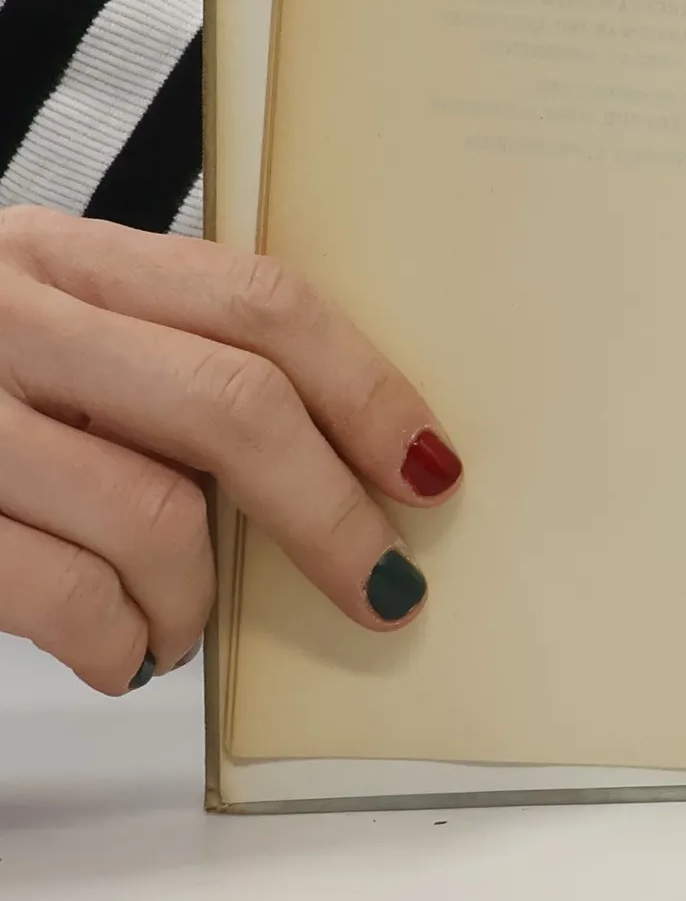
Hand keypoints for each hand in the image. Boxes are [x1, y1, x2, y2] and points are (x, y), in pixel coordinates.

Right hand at [0, 207, 462, 693]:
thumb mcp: (35, 322)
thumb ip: (151, 356)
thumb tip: (336, 453)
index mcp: (54, 251)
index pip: (256, 302)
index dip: (364, 387)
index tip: (428, 463)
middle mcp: (1, 312)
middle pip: (230, 404)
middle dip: (327, 510)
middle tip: (378, 581)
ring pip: (152, 514)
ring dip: (199, 600)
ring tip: (182, 626)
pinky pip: (63, 593)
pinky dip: (117, 640)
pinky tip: (118, 649)